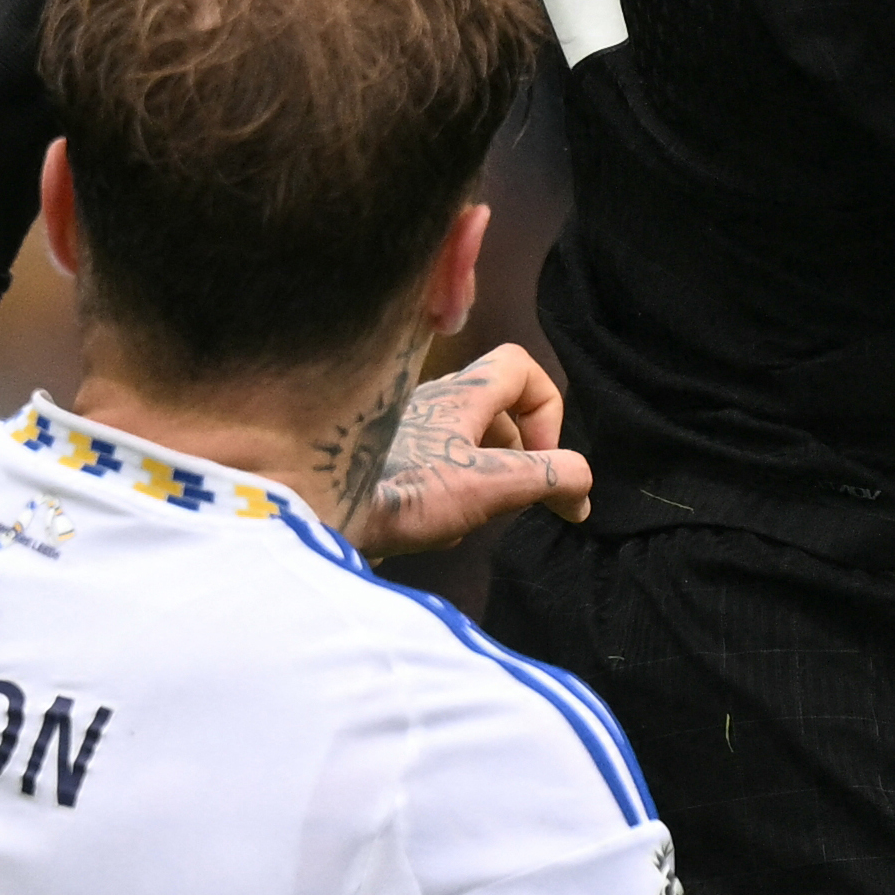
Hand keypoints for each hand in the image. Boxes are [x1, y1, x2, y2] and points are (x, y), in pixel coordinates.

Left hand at [353, 343, 595, 556]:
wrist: (312, 511)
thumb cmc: (400, 489)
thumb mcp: (490, 484)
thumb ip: (546, 478)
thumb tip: (582, 488)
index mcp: (461, 395)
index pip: (520, 366)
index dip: (547, 409)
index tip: (542, 460)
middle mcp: (430, 403)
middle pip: (495, 413)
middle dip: (515, 459)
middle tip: (509, 497)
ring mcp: (401, 433)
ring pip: (463, 446)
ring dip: (480, 483)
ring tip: (465, 518)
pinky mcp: (379, 465)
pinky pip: (429, 471)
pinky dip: (443, 498)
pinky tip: (429, 529)